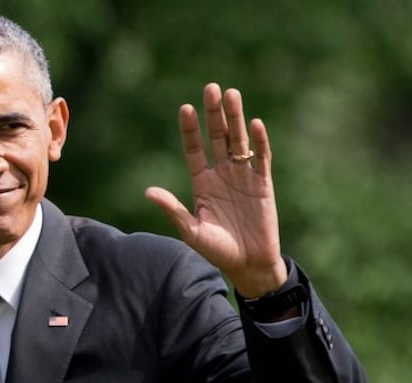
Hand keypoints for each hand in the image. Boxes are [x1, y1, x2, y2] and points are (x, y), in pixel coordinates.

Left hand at [145, 83, 285, 297]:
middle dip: (213, 114)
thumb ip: (173, 209)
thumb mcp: (191, 230)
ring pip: (238, 141)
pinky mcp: (263, 184)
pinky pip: (261, 158)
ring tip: (231, 94)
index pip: (194, 149)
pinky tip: (255, 123)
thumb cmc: (217, 250)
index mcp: (202, 183)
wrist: (248, 265)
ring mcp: (243, 177)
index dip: (190, 130)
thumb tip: (148, 191)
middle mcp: (221, 174)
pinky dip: (259, 142)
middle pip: (217, 137)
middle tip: (210, 88)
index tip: (185, 108)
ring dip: (235, 118)